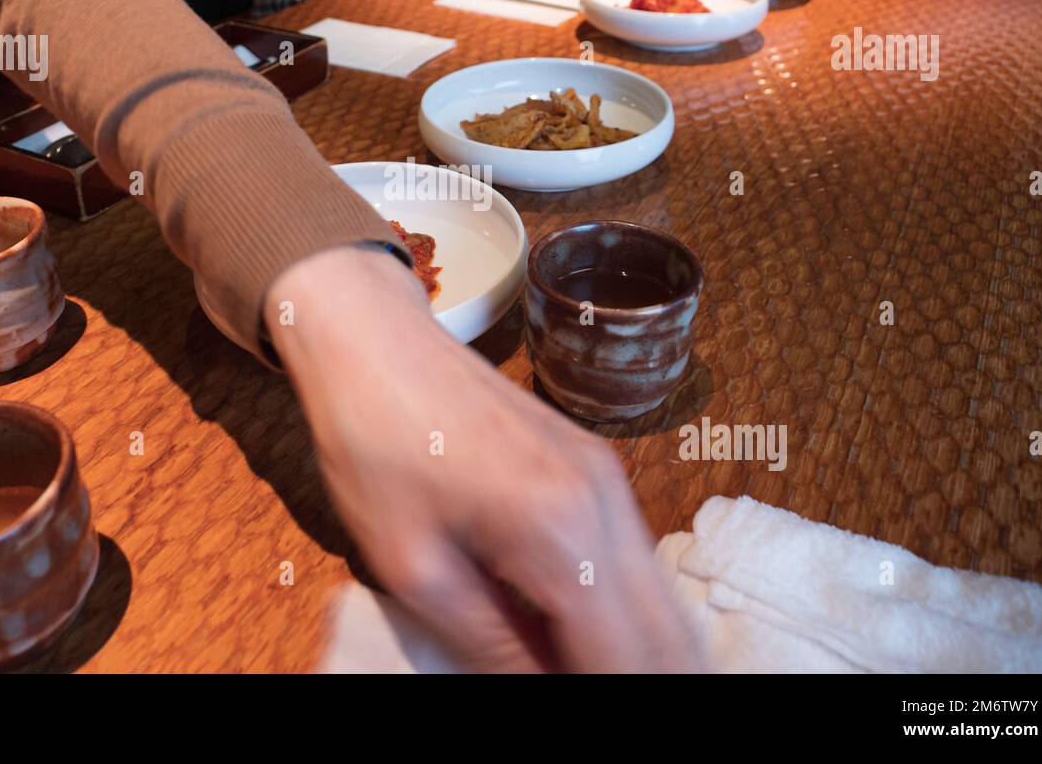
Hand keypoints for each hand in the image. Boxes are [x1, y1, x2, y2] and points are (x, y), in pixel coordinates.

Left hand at [266, 245, 704, 672]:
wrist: (375, 341)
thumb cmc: (375, 444)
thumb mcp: (412, 566)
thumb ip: (490, 643)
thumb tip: (540, 685)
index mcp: (560, 531)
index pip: (625, 657)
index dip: (612, 693)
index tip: (576, 701)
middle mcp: (604, 500)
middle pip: (667, 632)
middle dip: (639, 673)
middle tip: (586, 683)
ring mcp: (608, 474)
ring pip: (660, 595)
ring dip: (634, 647)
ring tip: (577, 665)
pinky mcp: (596, 463)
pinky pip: (635, 556)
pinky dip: (621, 606)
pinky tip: (577, 629)